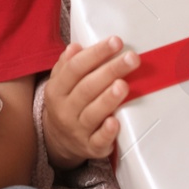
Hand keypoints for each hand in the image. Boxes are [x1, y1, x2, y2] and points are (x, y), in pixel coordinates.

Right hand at [43, 37, 137, 169]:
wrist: (56, 141)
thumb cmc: (66, 104)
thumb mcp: (60, 83)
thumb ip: (68, 64)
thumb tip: (75, 47)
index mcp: (56, 90)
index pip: (75, 68)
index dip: (96, 53)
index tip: (115, 42)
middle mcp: (65, 110)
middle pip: (87, 88)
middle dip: (110, 70)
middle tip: (131, 58)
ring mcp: (77, 130)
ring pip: (93, 113)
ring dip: (108, 98)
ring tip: (124, 84)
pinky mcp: (91, 147)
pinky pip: (99, 140)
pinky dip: (107, 132)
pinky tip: (115, 122)